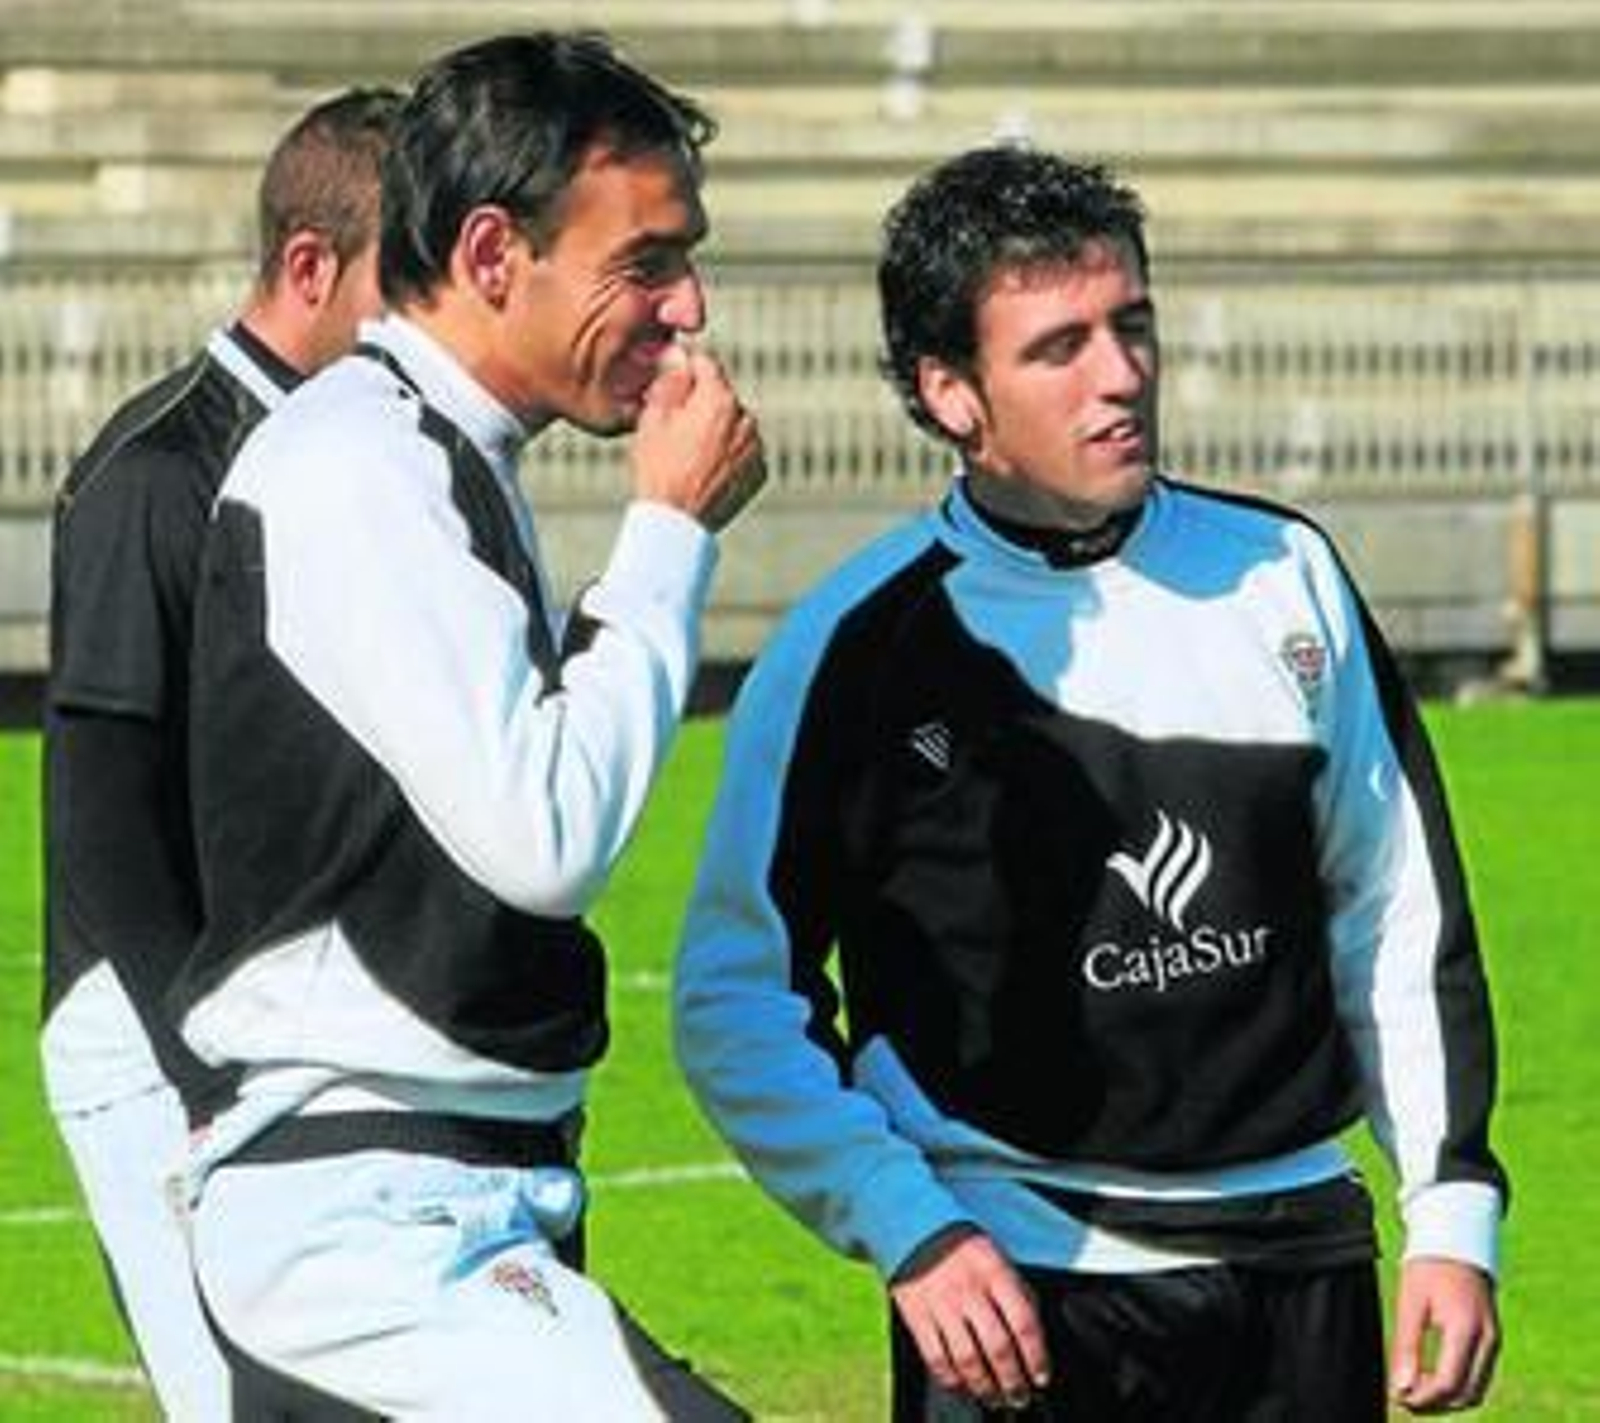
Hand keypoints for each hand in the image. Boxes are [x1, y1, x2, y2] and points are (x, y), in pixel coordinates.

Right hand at [631, 345, 764, 532]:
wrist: (677, 522)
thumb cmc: (660, 470)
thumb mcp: (654, 417)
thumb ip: (671, 379)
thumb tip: (680, 356)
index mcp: (719, 399)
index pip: (707, 363)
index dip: (687, 367)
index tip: (676, 374)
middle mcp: (746, 419)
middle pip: (722, 397)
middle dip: (702, 403)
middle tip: (677, 426)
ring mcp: (756, 448)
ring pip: (735, 425)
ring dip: (718, 430)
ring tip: (691, 455)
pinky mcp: (760, 472)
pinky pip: (744, 452)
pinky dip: (730, 456)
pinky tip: (706, 470)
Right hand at [890, 1232, 1050, 1409]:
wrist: (916, 1229)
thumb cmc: (964, 1248)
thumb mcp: (999, 1257)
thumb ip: (1018, 1292)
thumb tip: (1035, 1335)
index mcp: (995, 1272)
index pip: (1024, 1322)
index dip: (1037, 1356)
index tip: (1041, 1376)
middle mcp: (969, 1289)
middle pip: (998, 1346)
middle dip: (1013, 1380)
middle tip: (1019, 1396)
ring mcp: (942, 1304)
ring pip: (967, 1358)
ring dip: (985, 1386)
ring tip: (994, 1398)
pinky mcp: (917, 1315)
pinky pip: (936, 1357)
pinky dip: (951, 1379)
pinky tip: (963, 1386)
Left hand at [1390, 1256, 1499, 1412]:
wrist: (1457, 1239)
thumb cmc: (1429, 1267)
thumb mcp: (1410, 1303)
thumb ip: (1406, 1346)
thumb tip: (1400, 1387)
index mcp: (1466, 1330)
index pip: (1450, 1384)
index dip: (1424, 1398)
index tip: (1399, 1397)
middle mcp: (1487, 1340)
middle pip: (1467, 1395)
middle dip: (1436, 1405)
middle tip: (1404, 1399)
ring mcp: (1493, 1341)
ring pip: (1476, 1390)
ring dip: (1447, 1399)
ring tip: (1413, 1390)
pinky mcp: (1491, 1340)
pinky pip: (1478, 1376)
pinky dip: (1457, 1386)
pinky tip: (1429, 1377)